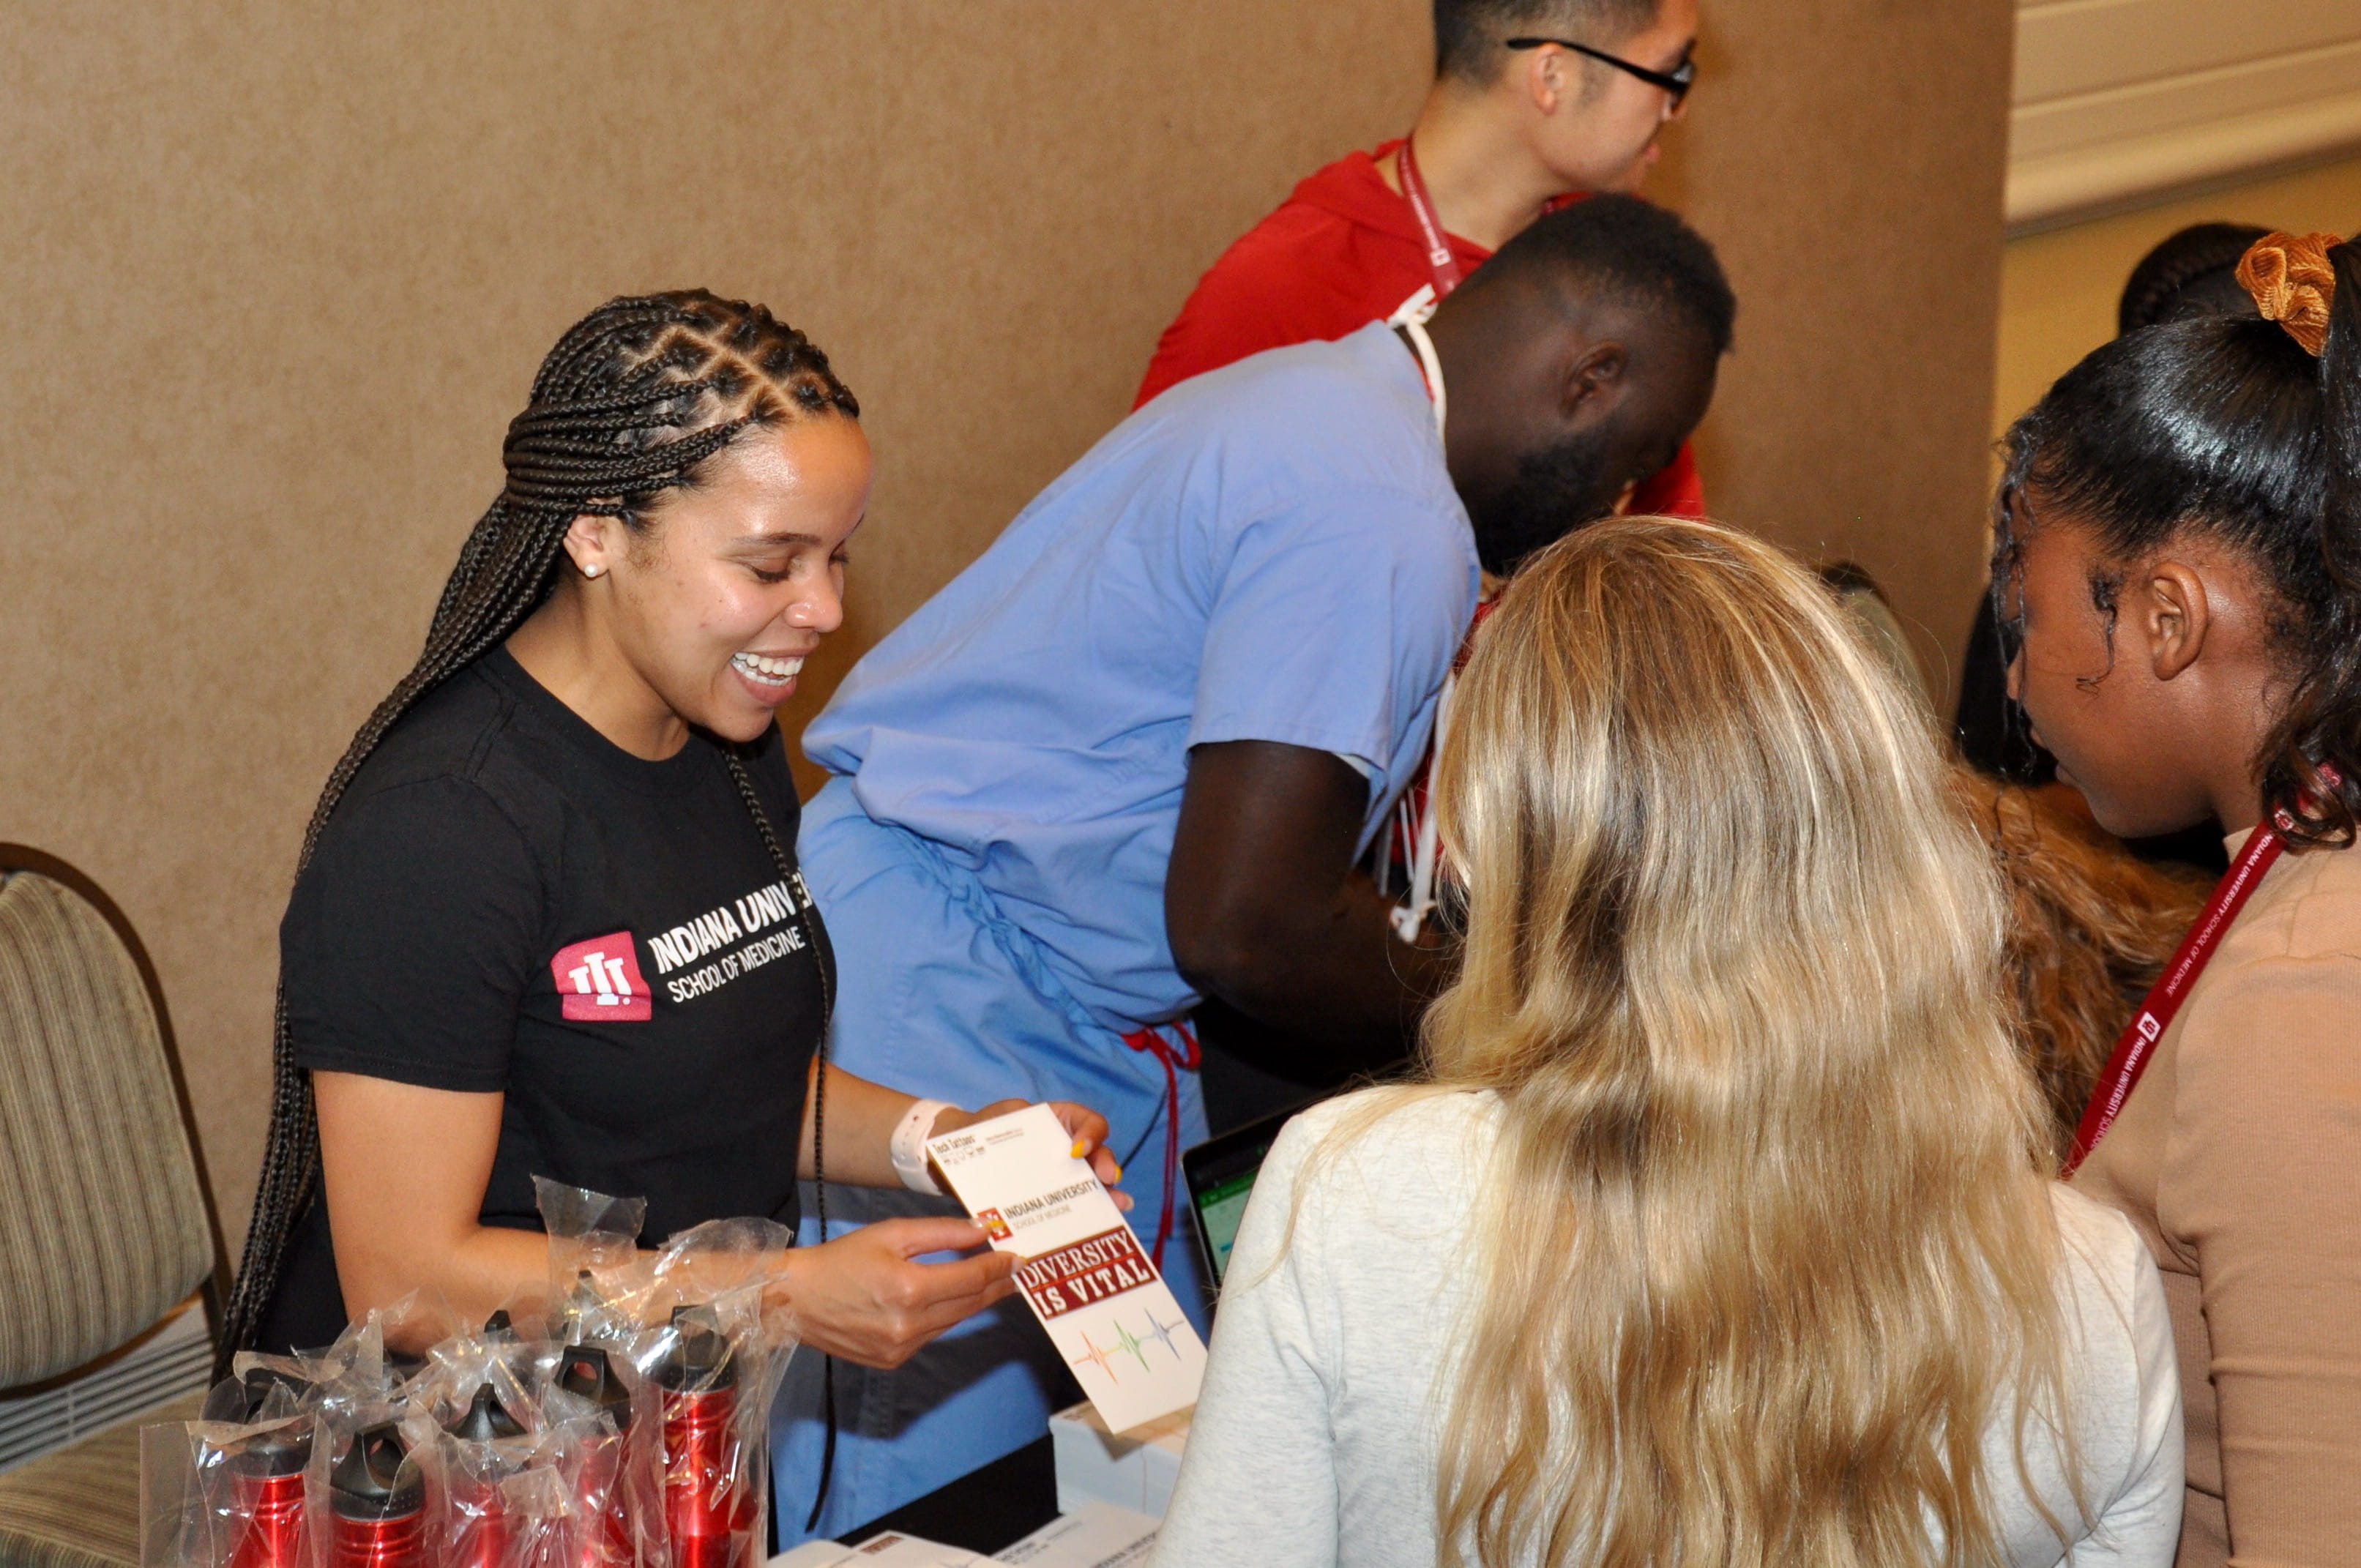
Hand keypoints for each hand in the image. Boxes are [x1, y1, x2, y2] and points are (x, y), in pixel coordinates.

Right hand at [778, 1217, 1015, 1368]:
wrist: (796, 1301)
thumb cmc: (841, 1260)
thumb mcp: (891, 1234)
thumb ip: (941, 1233)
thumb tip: (982, 1230)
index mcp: (909, 1289)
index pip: (971, 1279)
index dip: (999, 1267)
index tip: (1018, 1257)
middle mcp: (909, 1324)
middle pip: (969, 1304)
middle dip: (996, 1286)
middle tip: (1017, 1272)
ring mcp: (901, 1348)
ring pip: (953, 1321)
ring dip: (972, 1301)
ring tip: (990, 1283)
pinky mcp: (893, 1361)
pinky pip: (932, 1336)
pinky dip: (942, 1317)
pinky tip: (946, 1301)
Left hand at [937, 1100, 1132, 1210]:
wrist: (950, 1158)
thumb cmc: (973, 1134)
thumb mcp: (994, 1122)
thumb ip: (1010, 1126)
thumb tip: (1020, 1142)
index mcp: (1055, 1121)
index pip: (1086, 1120)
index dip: (1092, 1133)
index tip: (1079, 1150)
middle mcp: (1064, 1147)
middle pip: (1097, 1153)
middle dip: (1106, 1166)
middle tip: (1108, 1181)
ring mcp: (1059, 1174)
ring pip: (1090, 1181)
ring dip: (1107, 1193)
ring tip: (1119, 1206)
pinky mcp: (1048, 1197)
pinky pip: (1071, 1203)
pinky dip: (1087, 1211)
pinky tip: (1100, 1223)